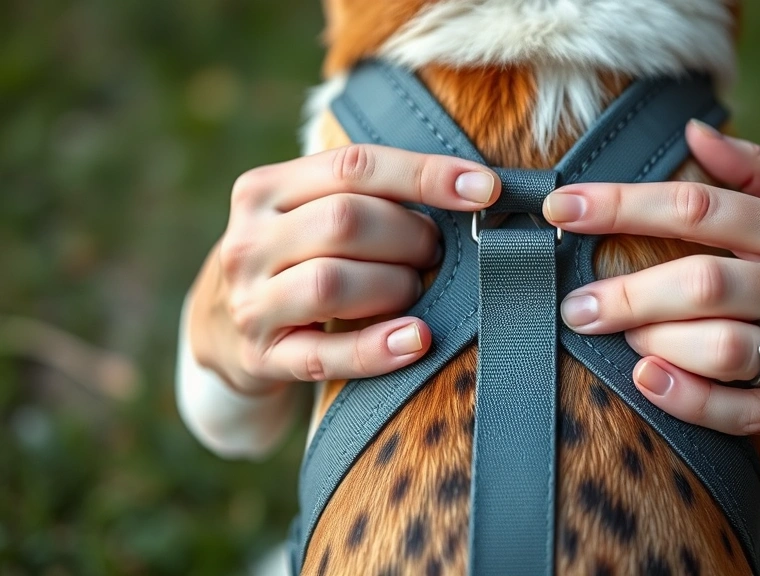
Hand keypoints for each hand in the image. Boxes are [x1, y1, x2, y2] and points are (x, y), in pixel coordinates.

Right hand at [189, 145, 498, 393]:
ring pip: (333, 282)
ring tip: (415, 293)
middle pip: (345, 221)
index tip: (485, 188)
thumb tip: (475, 190)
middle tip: (435, 254)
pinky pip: (325, 355)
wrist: (225, 327)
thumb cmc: (298, 258)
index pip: (353, 165)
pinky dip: (376, 349)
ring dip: (395, 286)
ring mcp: (251, 300)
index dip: (425, 174)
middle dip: (410, 237)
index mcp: (264, 188)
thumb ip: (371, 197)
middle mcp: (249, 240)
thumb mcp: (312, 214)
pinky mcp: (263, 357)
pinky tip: (416, 340)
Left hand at [544, 120, 759, 438]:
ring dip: (654, 341)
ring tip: (615, 334)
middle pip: (702, 284)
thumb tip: (691, 135)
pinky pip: (746, 412)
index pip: (698, 208)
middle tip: (572, 304)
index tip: (563, 208)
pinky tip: (648, 378)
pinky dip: (689, 398)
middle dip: (624, 292)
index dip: (621, 205)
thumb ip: (755, 168)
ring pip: (723, 349)